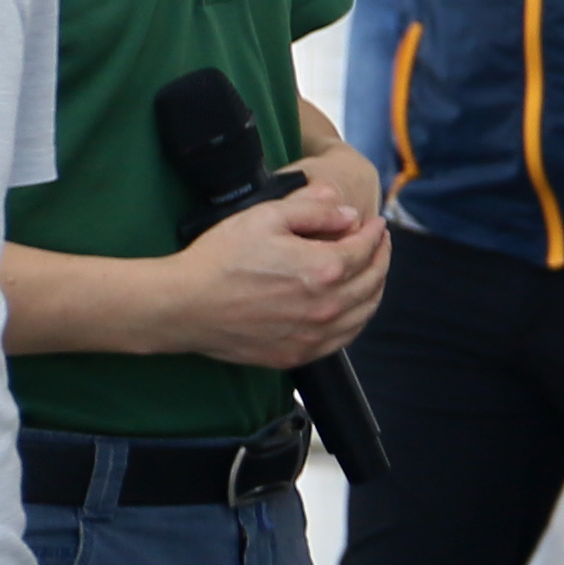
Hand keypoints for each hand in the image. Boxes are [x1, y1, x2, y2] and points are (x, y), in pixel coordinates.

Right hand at [171, 187, 387, 367]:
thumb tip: (349, 214)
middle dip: (381, 257)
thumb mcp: (266, 216)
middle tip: (379, 243)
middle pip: (372, 281)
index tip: (376, 223)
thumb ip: (314, 209)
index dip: (374, 233)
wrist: (182, 305)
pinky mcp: (296, 355)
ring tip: (371, 271)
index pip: (366, 249)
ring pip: (363, 313)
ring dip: (374, 289)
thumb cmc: (219, 259)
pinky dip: (356, 320)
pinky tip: (352, 308)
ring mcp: (312, 335)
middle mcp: (325, 307)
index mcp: (322, 270)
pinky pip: (342, 340)